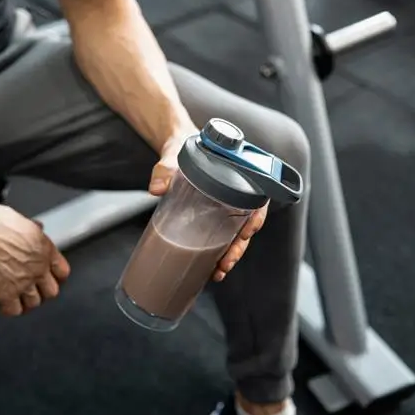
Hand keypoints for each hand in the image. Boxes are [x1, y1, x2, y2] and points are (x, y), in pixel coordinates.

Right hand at [0, 204, 70, 315]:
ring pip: (35, 303)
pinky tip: (6, 305)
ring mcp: (24, 283)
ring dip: (27, 301)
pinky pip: (15, 310)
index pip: (62, 271)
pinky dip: (10, 309)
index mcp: (46, 250)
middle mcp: (38, 268)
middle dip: (43, 291)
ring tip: (20, 298)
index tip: (51, 278)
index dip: (56, 276)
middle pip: (52, 291)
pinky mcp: (6, 294)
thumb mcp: (24, 221)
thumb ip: (35, 230)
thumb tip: (38, 228)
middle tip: (35, 289)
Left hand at [148, 132, 268, 282]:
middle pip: (247, 223)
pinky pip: (221, 233)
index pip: (258, 197)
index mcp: (237, 172)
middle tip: (226, 263)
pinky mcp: (213, 212)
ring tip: (219, 272)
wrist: (175, 142)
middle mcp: (236, 190)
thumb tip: (156, 188)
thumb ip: (165, 167)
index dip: (256, 216)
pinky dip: (218, 250)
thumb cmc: (183, 143)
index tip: (248, 232)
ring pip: (236, 233)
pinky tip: (210, 266)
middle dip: (240, 247)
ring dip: (230, 254)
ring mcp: (225, 203)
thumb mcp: (174, 152)